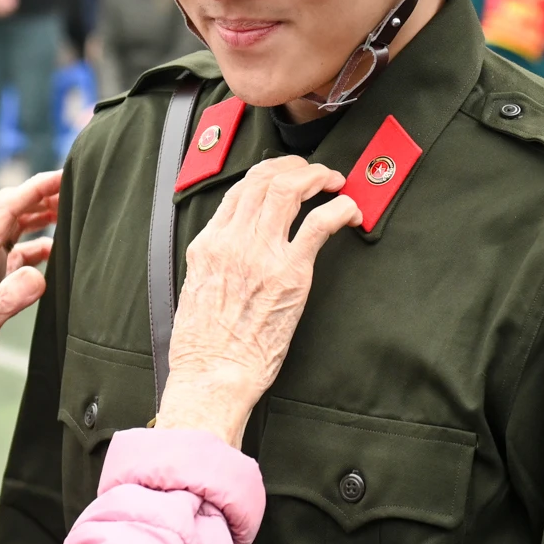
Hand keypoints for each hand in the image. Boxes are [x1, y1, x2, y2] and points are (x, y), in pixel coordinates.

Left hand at [0, 170, 61, 428]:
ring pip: (17, 234)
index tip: (64, 176)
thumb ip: (8, 301)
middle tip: (76, 187)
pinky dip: (39, 249)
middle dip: (42, 196)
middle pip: (13, 214)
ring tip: (70, 210)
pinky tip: (55, 252)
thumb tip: (39, 273)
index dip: (35, 189)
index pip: (7, 210)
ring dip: (41, 219)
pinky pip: (19, 260)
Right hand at [158, 157, 361, 446]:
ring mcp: (262, 254)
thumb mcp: (195, 291)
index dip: (266, 174)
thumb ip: (214, 264)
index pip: (238, 190)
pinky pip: (319, 223)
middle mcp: (232, 241)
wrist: (213, 375)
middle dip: (294, 168)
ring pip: (289, 189)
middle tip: (314, 173)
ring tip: (332, 182)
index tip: (284, 176)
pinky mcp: (292, 272)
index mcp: (207, 246)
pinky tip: (348, 210)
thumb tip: (231, 254)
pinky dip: (339, 208)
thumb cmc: (204, 347)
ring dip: (316, 177)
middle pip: (264, 179)